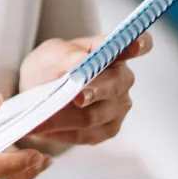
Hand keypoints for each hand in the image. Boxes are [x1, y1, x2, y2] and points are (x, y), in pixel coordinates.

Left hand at [18, 32, 152, 145]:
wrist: (39, 94)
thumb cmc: (50, 67)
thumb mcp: (51, 54)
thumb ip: (66, 55)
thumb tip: (81, 59)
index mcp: (110, 52)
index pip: (134, 45)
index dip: (138, 44)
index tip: (134, 45)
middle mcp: (121, 79)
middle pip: (112, 85)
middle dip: (92, 92)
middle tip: (76, 98)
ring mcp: (119, 105)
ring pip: (94, 115)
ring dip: (66, 118)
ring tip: (39, 120)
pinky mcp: (109, 128)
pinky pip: (86, 134)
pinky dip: (63, 131)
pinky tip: (44, 129)